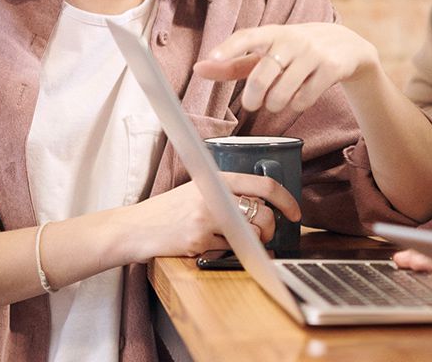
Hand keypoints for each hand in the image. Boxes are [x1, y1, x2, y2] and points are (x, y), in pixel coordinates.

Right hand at [130, 171, 300, 258]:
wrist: (136, 228)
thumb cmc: (166, 211)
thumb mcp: (196, 190)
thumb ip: (224, 193)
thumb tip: (260, 206)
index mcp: (215, 179)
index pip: (262, 185)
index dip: (286, 200)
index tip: (295, 212)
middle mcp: (213, 196)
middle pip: (263, 215)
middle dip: (270, 229)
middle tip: (264, 234)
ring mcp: (207, 219)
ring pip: (250, 235)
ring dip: (252, 243)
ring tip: (237, 241)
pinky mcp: (200, 240)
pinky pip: (230, 250)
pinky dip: (228, 252)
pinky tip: (211, 246)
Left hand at [195, 23, 384, 119]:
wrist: (347, 45)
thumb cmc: (296, 51)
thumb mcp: (267, 52)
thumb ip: (234, 63)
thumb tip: (198, 69)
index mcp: (273, 33)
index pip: (247, 37)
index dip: (228, 48)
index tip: (211, 58)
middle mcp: (292, 40)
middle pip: (262, 76)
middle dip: (253, 98)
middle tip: (252, 104)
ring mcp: (313, 54)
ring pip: (282, 92)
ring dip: (275, 104)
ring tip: (276, 102)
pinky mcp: (331, 68)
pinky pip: (305, 98)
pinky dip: (297, 104)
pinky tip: (300, 98)